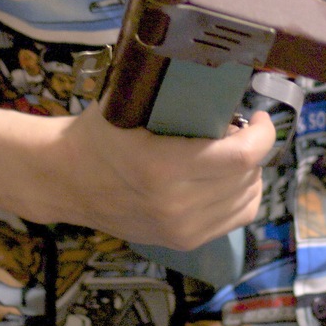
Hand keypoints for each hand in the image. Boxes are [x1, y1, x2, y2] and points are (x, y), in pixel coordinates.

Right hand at [35, 103, 276, 248]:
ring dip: (249, 174)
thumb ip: (176, 100)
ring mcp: (181, 230)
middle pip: (248, 176)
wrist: (63, 180)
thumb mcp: (130, 105)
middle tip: (240, 130)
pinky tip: (229, 180)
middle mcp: (176, 205)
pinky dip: (241, 196)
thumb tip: (223, 84)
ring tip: (233, 154)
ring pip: (248, 201)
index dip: (263, 133)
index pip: (242, 156)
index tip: (258, 116)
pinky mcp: (182, 242)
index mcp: (163, 167)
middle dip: (253, 148)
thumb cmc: (97, 133)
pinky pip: (235, 219)